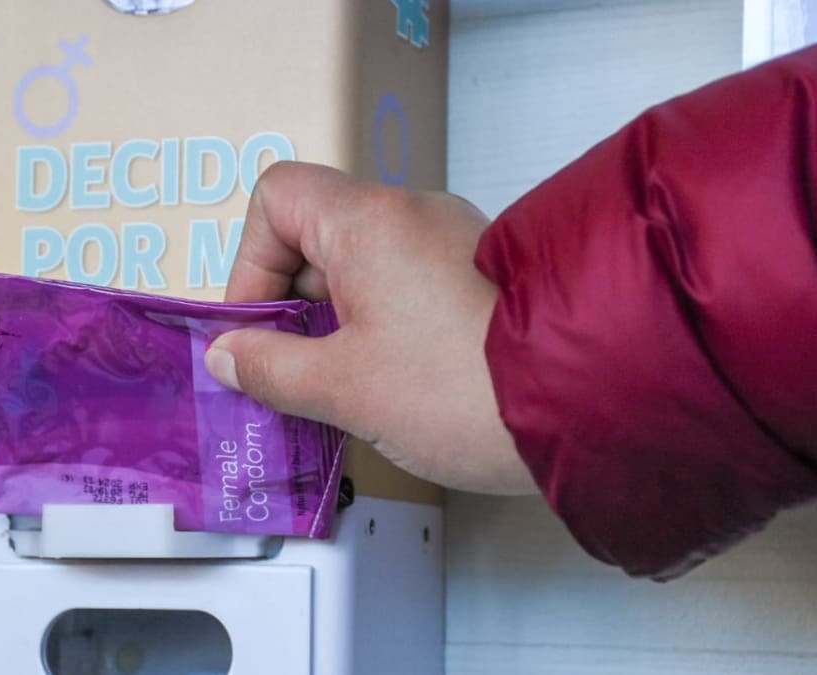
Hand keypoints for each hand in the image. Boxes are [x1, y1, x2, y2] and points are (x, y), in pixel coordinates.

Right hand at [204, 162, 536, 494]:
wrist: (589, 408)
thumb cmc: (455, 389)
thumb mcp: (344, 388)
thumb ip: (271, 368)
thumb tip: (227, 356)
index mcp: (368, 221)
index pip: (277, 196)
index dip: (250, 260)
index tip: (259, 329)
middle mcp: (412, 214)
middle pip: (317, 233)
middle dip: (290, 304)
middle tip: (288, 374)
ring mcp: (454, 243)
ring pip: (362, 266)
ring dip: (334, 322)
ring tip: (337, 391)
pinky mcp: (483, 279)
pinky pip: (405, 286)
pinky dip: (381, 326)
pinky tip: (389, 387)